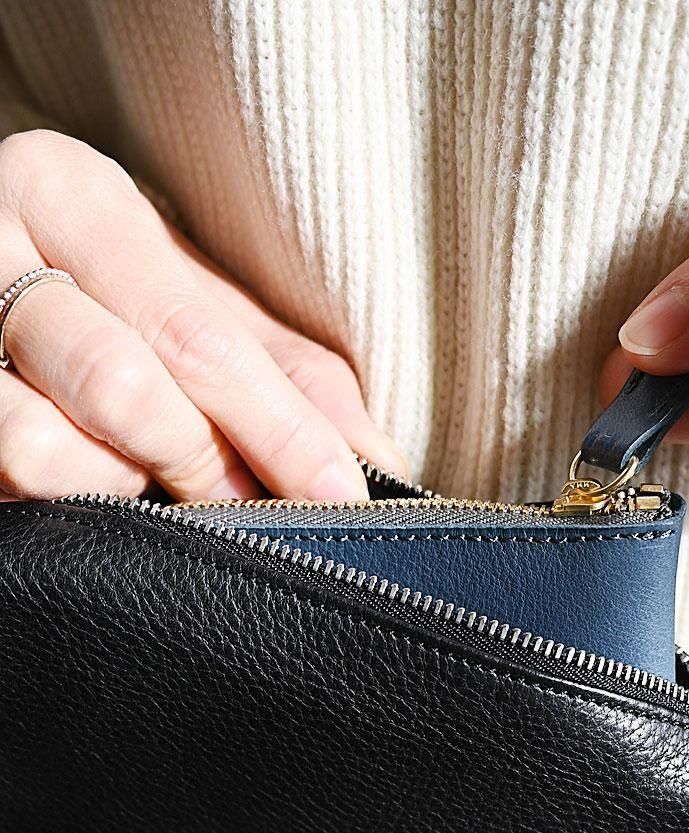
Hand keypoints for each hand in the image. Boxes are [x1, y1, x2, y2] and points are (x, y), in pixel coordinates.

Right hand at [0, 130, 407, 502]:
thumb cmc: (111, 294)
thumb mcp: (197, 302)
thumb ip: (287, 373)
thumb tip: (378, 465)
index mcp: (67, 194)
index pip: (196, 335)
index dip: (280, 429)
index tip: (340, 493)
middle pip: (123, 391)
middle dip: (206, 467)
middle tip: (251, 506)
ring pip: (42, 450)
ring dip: (120, 485)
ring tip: (149, 478)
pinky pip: (5, 482)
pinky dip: (69, 502)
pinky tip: (97, 485)